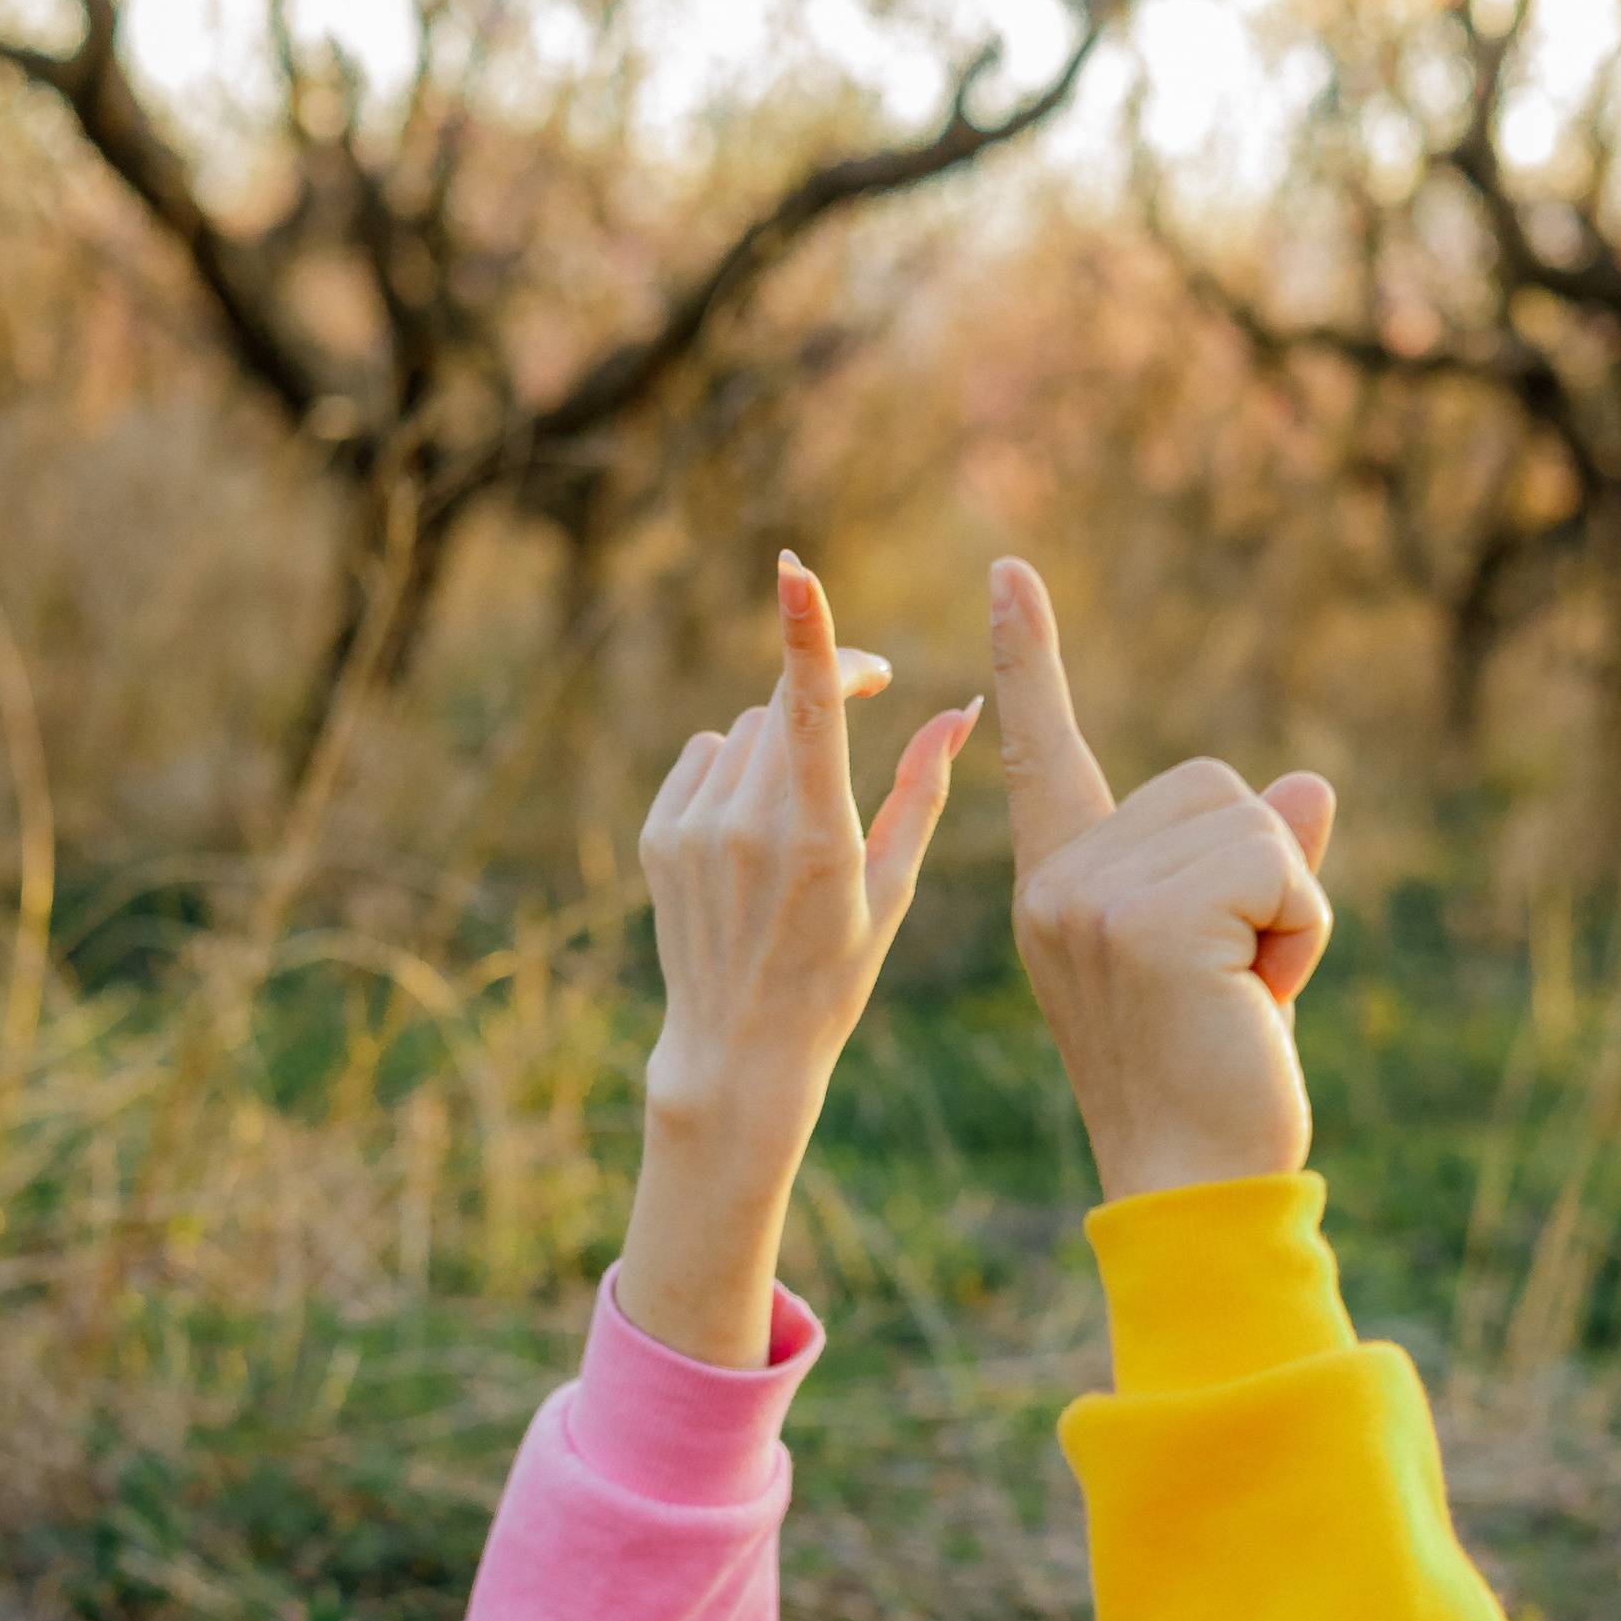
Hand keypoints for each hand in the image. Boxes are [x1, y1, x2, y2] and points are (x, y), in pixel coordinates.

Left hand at [618, 552, 977, 1365]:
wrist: (738, 1049)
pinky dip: (732, 773)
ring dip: (779, 745)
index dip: (805, 632)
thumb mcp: (893, 889)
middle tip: (868, 695)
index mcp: (820, 838)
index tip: (794, 571)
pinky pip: (703, 756)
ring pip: (746, 730)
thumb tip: (959, 710)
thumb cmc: (835, 974)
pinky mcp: (661, 834)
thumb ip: (922, 792)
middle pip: (786, 706)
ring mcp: (695, 830)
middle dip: (825, 697)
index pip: (810, 709)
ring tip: (799, 819)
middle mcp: (749, 826)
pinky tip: (750, 833)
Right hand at [990, 557, 1335, 1202]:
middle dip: (1261, 876)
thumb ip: (1259, 867)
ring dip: (1285, 905)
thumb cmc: (1215, 1090)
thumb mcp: (1241, 958)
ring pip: (1251, 819)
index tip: (1010, 572)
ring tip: (1243, 997)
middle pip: (1211, 786)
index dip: (1031, 662)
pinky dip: (1301, 925)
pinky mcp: (1149, 918)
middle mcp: (1060, 883)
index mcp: (1059, 888)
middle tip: (1234, 986)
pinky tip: (1257, 997)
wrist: (1196, 1189)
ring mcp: (1094, 897)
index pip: (1044, 755)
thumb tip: (1309, 784)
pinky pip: (1275, 859)